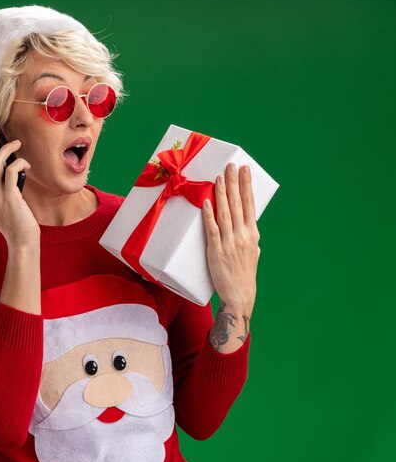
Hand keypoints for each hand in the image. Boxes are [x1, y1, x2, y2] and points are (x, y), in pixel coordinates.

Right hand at [0, 126, 39, 247]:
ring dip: (6, 148)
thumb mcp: (4, 207)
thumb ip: (1, 191)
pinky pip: (11, 171)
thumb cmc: (17, 224)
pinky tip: (26, 163)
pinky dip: (18, 162)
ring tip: (16, 143)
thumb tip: (9, 169)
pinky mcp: (9, 198)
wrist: (22, 243)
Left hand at [202, 162, 260, 316]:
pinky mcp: (216, 251)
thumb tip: (248, 229)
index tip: (245, 169)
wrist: (239, 295)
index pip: (250, 204)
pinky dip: (209, 215)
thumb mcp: (253, 253)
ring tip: (219, 177)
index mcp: (253, 234)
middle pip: (238, 203)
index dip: (247, 185)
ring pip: (225, 212)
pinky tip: (207, 202)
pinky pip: (212, 229)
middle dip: (234, 182)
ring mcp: (230, 243)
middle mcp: (243, 235)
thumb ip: (250, 239)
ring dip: (222, 193)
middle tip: (230, 165)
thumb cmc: (244, 274)